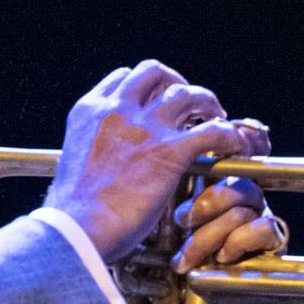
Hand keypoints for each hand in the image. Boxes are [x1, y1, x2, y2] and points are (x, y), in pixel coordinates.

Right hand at [45, 61, 269, 264]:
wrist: (77, 230)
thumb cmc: (71, 212)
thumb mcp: (71, 164)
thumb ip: (90, 152)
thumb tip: (99, 165)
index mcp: (90, 111)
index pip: (123, 78)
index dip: (145, 87)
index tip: (155, 102)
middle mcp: (117, 110)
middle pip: (155, 73)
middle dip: (176, 83)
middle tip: (188, 105)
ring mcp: (145, 128)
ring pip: (187, 93)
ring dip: (207, 102)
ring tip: (216, 118)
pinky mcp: (170, 152)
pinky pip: (213, 131)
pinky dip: (228, 136)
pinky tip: (233, 146)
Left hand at [160, 144, 288, 303]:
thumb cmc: (171, 276)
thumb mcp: (160, 237)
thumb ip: (162, 205)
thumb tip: (154, 171)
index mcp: (213, 194)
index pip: (221, 165)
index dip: (208, 166)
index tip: (185, 180)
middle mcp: (240, 206)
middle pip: (236, 182)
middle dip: (206, 202)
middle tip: (181, 221)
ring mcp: (258, 224)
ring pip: (245, 209)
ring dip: (212, 233)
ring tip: (187, 259)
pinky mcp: (272, 248)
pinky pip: (267, 228)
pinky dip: (242, 240)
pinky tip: (223, 258)